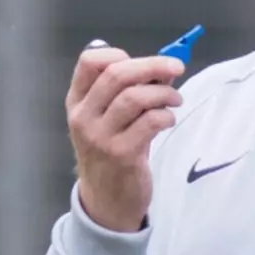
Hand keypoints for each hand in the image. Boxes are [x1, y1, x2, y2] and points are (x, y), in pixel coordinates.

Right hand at [65, 44, 185, 232]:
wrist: (106, 200)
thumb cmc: (112, 151)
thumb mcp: (109, 119)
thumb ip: (127, 90)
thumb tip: (160, 65)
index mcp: (78, 101)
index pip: (89, 62)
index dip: (119, 54)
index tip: (144, 62)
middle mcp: (83, 117)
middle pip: (117, 74)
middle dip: (152, 65)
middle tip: (176, 67)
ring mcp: (100, 136)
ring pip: (135, 97)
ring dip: (164, 93)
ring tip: (175, 100)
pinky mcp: (121, 154)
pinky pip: (149, 122)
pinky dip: (166, 115)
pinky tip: (168, 120)